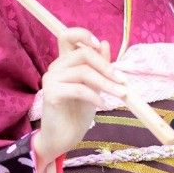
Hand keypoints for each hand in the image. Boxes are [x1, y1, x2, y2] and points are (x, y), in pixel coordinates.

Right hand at [32, 27, 126, 165]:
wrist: (64, 137)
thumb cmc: (78, 112)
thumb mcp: (94, 86)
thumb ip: (99, 66)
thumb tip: (105, 43)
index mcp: (64, 62)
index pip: (67, 35)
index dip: (83, 35)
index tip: (100, 46)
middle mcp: (55, 67)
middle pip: (82, 53)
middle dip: (106, 66)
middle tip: (122, 81)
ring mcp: (51, 79)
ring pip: (83, 71)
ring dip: (106, 83)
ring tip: (120, 94)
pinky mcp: (51, 94)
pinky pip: (78, 88)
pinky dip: (94, 96)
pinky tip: (103, 104)